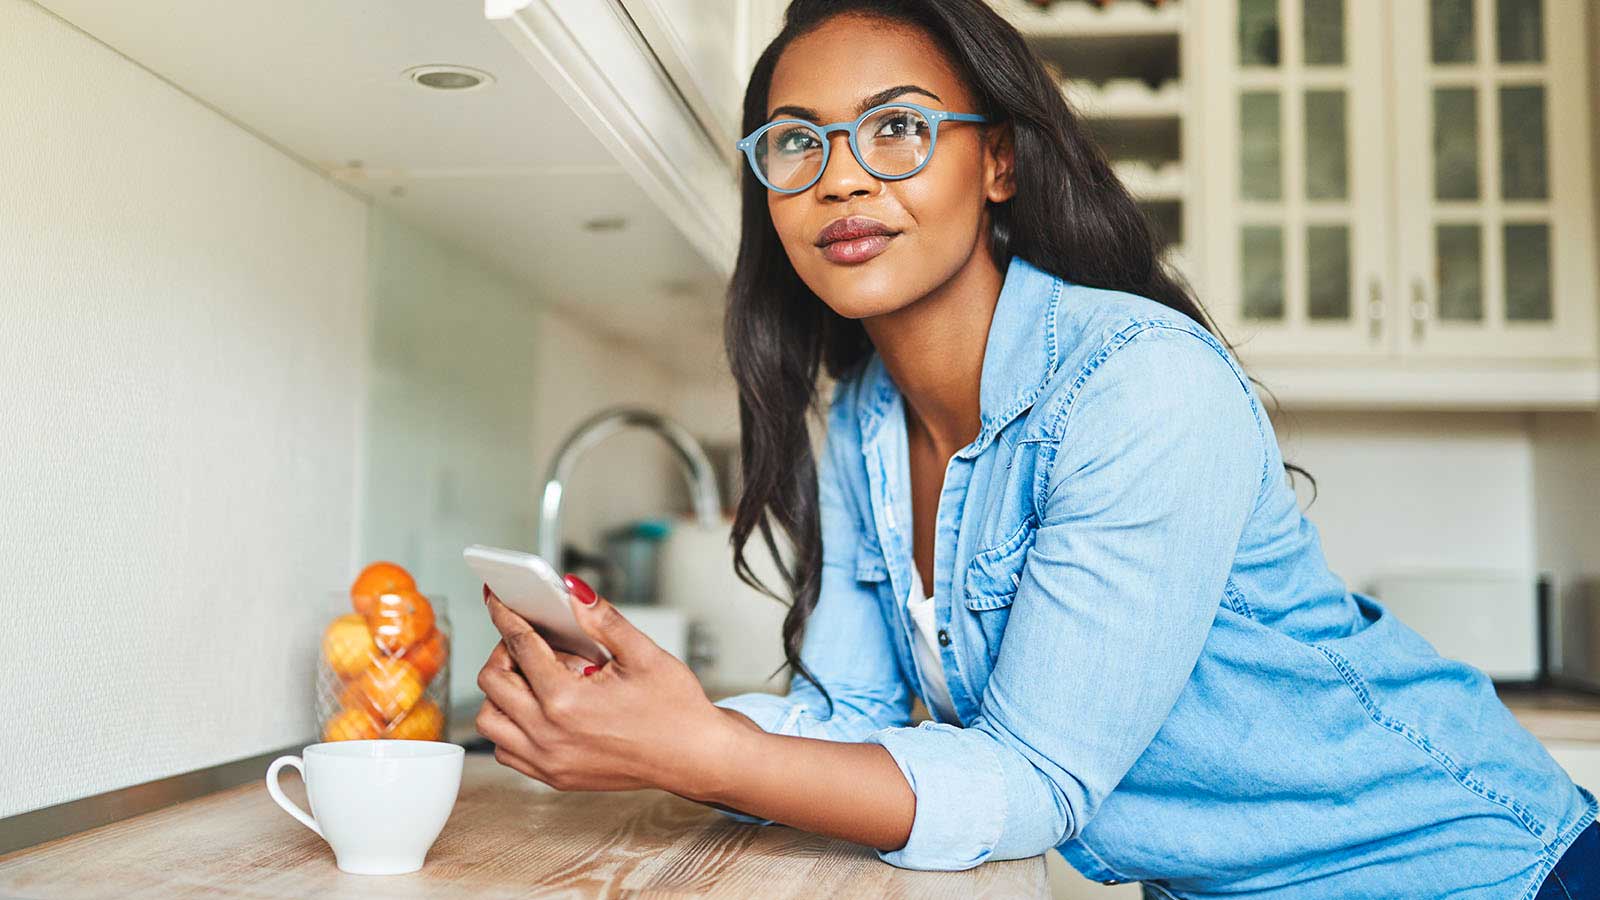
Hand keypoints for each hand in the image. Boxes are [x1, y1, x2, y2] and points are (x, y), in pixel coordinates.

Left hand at [474, 576, 735, 797]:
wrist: (695, 758)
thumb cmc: (676, 709)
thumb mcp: (644, 653)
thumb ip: (603, 618)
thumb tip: (573, 591)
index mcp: (567, 700)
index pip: (520, 645)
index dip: (506, 615)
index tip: (498, 600)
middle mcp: (549, 734)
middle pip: (492, 682)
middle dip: (504, 652)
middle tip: (529, 641)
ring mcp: (548, 760)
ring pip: (489, 721)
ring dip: (501, 694)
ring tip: (534, 678)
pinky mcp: (553, 776)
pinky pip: (506, 750)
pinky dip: (510, 726)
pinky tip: (538, 710)